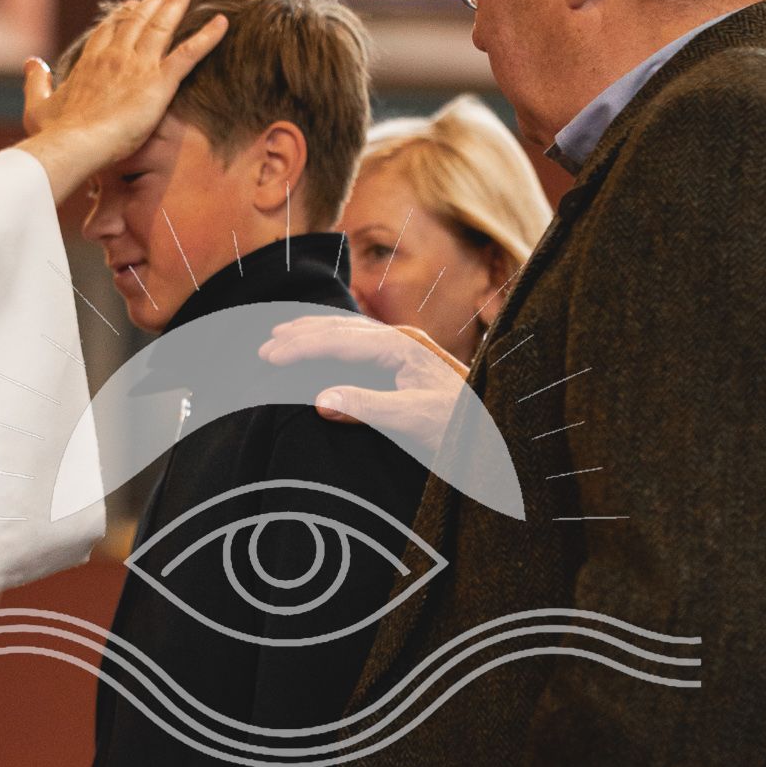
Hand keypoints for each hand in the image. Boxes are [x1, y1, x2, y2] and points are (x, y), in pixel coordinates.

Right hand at [18, 0, 228, 203]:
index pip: (110, 30)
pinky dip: (208, 37)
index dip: (122, 14)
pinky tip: (223, 22)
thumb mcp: (36, 106)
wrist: (72, 145)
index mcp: (90, 61)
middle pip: (137, 20)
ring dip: (175, 5)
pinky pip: (190, 54)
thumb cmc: (54, 134)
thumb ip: (37, 82)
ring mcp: (138, 66)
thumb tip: (34, 62)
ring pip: (161, 26)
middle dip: (153, 1)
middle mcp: (115, 56)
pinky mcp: (159, 82)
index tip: (133, 4)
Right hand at [258, 316, 467, 456]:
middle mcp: (403, 343)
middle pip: (343, 328)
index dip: (303, 346)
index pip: (341, 338)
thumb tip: (318, 399)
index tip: (270, 356)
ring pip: (351, 333)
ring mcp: (406, 353)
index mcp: (402, 347)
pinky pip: (361, 347)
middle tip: (266, 347)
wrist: (500, 438)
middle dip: (302, 335)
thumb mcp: (414, 420)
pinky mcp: (408, 368)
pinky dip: (334, 346)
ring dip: (316, 334)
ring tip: (284, 336)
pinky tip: (324, 351)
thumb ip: (367, 407)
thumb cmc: (462, 428)